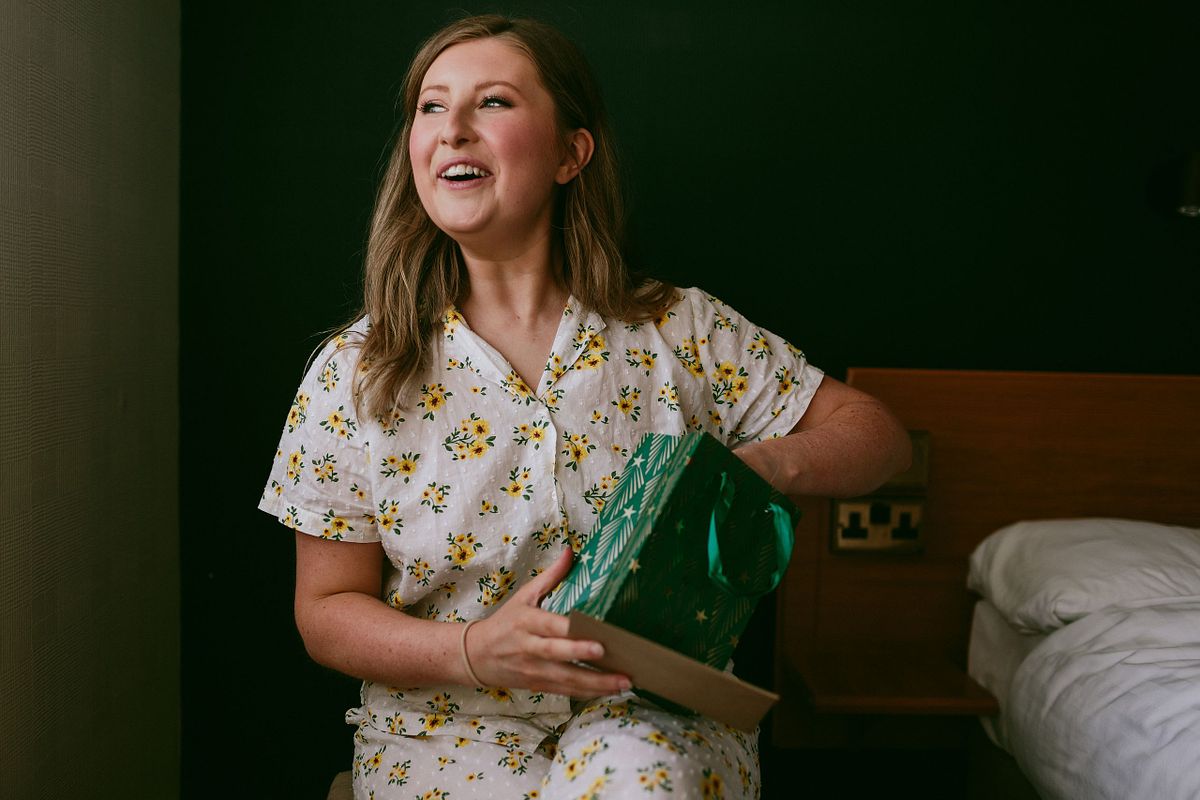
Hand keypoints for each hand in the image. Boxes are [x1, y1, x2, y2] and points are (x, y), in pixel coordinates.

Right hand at [464, 547, 631, 696]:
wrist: (476, 655)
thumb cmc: (506, 622)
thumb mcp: (524, 596)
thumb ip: (551, 576)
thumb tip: (571, 551)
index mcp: (526, 622)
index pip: (549, 626)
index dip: (570, 632)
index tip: (592, 633)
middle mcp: (529, 648)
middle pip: (558, 655)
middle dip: (584, 656)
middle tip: (609, 655)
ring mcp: (534, 670)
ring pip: (566, 679)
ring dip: (596, 683)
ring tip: (623, 681)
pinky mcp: (538, 686)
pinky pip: (566, 691)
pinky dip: (588, 693)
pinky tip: (610, 690)